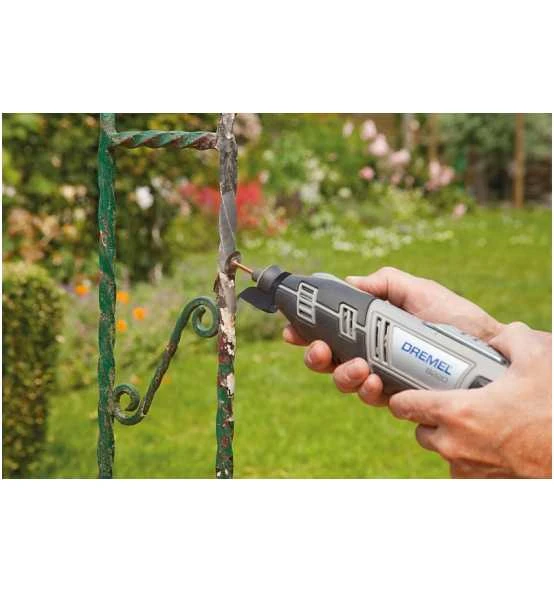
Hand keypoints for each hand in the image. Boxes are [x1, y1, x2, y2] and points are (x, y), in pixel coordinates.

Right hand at [283, 266, 503, 405]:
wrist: (488, 347)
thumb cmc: (455, 317)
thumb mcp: (418, 291)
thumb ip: (385, 283)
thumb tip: (350, 281)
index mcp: (370, 328)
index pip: (330, 331)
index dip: (306, 332)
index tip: (292, 330)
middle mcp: (370, 353)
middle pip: (328, 361)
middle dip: (316, 357)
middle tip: (321, 351)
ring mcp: (383, 377)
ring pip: (345, 382)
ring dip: (343, 376)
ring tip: (360, 367)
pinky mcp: (400, 397)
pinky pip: (373, 398)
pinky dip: (369, 390)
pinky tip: (377, 381)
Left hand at [388, 322, 551, 477]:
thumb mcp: (537, 359)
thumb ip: (511, 339)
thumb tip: (501, 336)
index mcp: (457, 412)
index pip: (403, 406)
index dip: (403, 396)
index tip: (409, 389)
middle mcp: (456, 445)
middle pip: (421, 431)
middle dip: (429, 418)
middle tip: (451, 403)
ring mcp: (470, 470)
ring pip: (442, 451)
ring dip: (451, 438)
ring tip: (477, 423)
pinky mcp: (486, 485)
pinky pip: (465, 469)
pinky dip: (472, 456)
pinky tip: (492, 441)